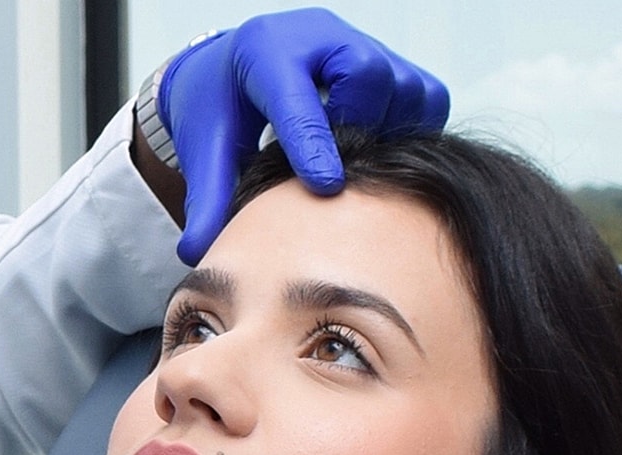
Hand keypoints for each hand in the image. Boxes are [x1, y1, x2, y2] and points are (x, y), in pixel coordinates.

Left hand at [157, 8, 449, 263]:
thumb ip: (206, 198)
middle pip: (366, 74)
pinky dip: (413, 126)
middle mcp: (320, 36)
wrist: (235, 71)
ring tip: (357, 157)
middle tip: (335, 166)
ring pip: (402, 83)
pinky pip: (425, 94)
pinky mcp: (389, 61)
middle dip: (357, 125)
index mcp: (267, 51)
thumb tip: (196, 252)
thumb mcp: (206, 149)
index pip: (297, 96)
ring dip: (389, 128)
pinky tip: (384, 150)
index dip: (314, 143)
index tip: (326, 187)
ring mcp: (359, 43)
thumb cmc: (220, 106)